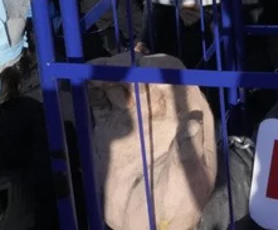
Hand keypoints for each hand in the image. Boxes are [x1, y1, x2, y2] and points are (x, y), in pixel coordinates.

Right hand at [89, 54, 215, 229]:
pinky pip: (102, 100)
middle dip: (129, 64)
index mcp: (187, 114)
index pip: (175, 77)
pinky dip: (93, 88)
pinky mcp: (112, 128)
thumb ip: (188, 154)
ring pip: (123, 82)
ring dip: (109, 71)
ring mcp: (136, 116)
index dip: (159, 67)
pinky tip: (85, 84)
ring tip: (93, 72)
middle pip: (146, 73)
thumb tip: (192, 123)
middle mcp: (162, 109)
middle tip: (109, 67)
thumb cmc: (179, 204)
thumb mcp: (190, 182)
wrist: (150, 225)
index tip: (141, 66)